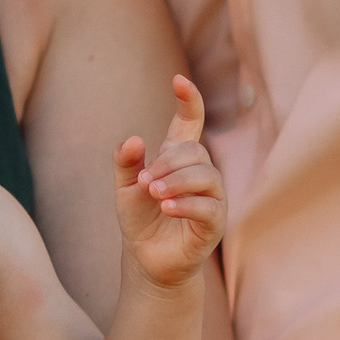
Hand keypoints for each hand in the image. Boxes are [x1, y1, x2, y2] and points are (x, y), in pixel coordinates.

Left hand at [113, 76, 225, 289]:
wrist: (146, 259)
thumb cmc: (140, 219)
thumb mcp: (125, 188)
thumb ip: (126, 163)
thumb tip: (134, 139)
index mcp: (179, 159)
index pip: (190, 123)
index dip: (188, 101)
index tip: (179, 80)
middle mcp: (200, 174)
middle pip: (195, 151)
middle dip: (168, 163)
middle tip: (145, 182)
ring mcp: (212, 198)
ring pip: (206, 176)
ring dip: (177, 181)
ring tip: (154, 193)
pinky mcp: (215, 223)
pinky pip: (209, 206)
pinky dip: (186, 204)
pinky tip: (167, 208)